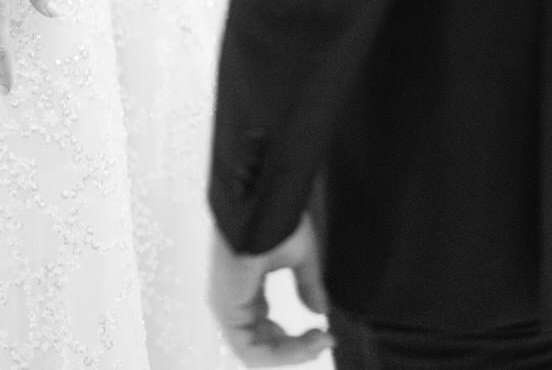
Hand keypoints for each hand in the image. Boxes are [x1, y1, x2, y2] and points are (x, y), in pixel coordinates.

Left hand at [208, 215, 333, 366]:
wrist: (261, 198)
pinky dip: (279, 354)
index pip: (266, 328)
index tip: (325, 335)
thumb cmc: (274, 214)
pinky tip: (303, 343)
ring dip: (290, 354)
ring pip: (255, 352)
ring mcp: (226, 305)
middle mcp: (233, 300)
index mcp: (245, 286)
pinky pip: (249, 348)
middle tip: (324, 341)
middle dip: (296, 350)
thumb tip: (319, 312)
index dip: (296, 340)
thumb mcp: (298, 255)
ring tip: (317, 343)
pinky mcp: (226, 308)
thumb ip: (306, 285)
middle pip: (262, 344)